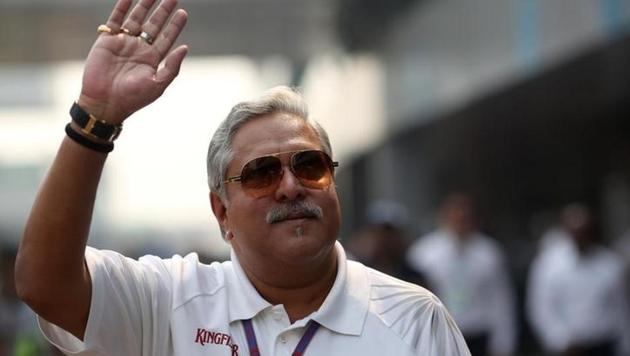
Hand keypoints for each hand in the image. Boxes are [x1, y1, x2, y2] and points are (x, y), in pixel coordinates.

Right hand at [78, 0, 187, 123]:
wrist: (105, 102)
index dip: (175, 25)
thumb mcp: (157, 84)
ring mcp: (124, 42)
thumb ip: (172, 67)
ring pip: (136, 18)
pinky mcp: (107, 40)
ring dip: (145, 5)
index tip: (183, 13)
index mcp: (153, 59)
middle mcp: (139, 48)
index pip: (166, 37)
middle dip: (163, 10)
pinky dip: (122, 7)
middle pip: (154, 24)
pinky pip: (116, 19)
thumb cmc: (133, 98)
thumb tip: (185, 48)